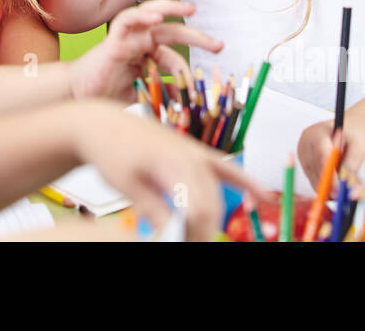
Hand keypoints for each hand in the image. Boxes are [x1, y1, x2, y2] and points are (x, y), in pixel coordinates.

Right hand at [67, 0, 222, 100]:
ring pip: (151, 13)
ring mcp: (126, 38)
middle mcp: (139, 41)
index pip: (175, 55)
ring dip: (171, 8)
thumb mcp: (143, 92)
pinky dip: (141, 15)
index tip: (201, 90)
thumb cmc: (105, 93)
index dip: (189, 71)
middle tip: (218, 46)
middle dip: (196, 36)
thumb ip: (163, 90)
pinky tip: (156, 18)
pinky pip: (127, 21)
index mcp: (147, 54)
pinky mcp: (112, 40)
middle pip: (172, 30)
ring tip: (190, 9)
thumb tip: (186, 95)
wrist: (78, 97)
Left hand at [71, 101, 269, 240]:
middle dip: (201, 230)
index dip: (195, 233)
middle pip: (211, 204)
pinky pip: (225, 169)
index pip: (200, 209)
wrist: (101, 123)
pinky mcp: (194, 152)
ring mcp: (194, 151)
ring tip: (195, 233)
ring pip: (217, 192)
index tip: (182, 242)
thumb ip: (154, 209)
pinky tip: (262, 196)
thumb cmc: (110, 150)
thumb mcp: (126, 185)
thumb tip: (173, 236)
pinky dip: (244, 182)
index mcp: (173, 162)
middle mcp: (190, 154)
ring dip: (211, 216)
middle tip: (185, 241)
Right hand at [297, 120, 364, 188]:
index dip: (330, 176)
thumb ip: (352, 166)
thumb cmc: (356, 133)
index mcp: (316, 133)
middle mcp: (305, 144)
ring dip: (332, 188)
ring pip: (315, 180)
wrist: (351, 130)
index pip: (321, 157)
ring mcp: (303, 156)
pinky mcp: (306, 166)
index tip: (340, 190)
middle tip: (348, 195)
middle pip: (315, 171)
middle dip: (332, 186)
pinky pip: (315, 182)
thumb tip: (349, 187)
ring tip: (350, 186)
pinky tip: (341, 183)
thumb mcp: (359, 147)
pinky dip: (329, 187)